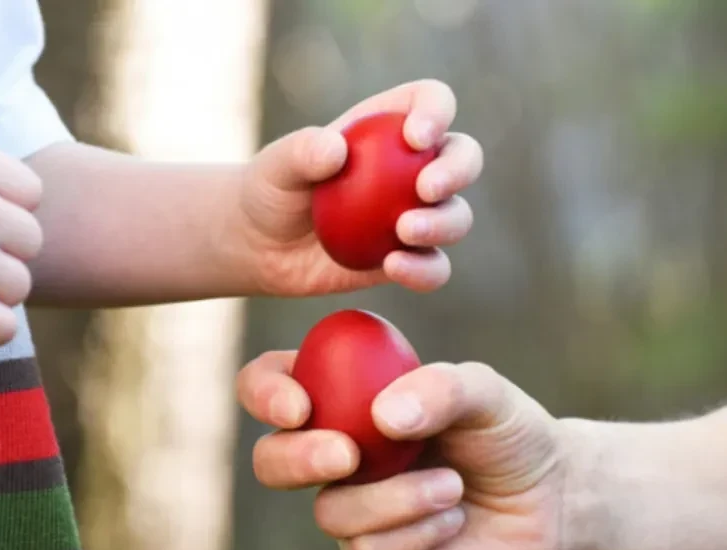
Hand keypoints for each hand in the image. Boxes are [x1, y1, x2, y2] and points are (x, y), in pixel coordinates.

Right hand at [237, 353, 564, 549]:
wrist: (549, 499)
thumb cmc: (506, 432)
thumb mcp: (484, 391)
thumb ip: (438, 389)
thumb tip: (383, 418)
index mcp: (342, 397)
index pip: (272, 385)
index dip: (265, 392)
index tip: (298, 404)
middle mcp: (336, 453)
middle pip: (271, 460)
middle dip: (298, 458)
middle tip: (348, 455)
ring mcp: (351, 509)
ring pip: (329, 512)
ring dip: (395, 499)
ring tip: (453, 486)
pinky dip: (416, 532)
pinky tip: (451, 519)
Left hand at [239, 79, 483, 294]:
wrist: (262, 245)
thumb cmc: (271, 189)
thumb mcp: (275, 165)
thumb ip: (301, 151)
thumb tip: (335, 150)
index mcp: (390, 126)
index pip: (432, 102)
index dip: (437, 112)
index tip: (414, 137)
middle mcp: (414, 167)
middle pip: (464, 157)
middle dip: (457, 170)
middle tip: (425, 189)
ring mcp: (417, 214)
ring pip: (457, 216)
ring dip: (444, 223)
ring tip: (404, 231)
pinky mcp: (410, 258)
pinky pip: (434, 266)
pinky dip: (424, 269)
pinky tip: (394, 267)